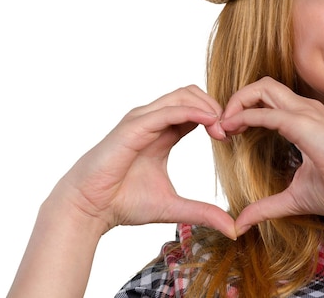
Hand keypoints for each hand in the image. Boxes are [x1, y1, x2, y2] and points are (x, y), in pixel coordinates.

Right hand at [51, 85, 235, 238]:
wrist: (89, 209)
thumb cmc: (123, 203)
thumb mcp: (173, 206)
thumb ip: (203, 212)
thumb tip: (233, 228)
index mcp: (163, 132)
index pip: (196, 109)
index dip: (218, 117)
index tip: (234, 136)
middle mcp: (153, 120)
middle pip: (193, 94)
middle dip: (217, 106)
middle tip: (232, 130)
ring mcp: (143, 120)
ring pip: (183, 95)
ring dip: (208, 106)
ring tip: (223, 128)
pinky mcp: (134, 126)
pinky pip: (168, 110)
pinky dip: (192, 111)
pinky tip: (210, 123)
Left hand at [219, 77, 323, 234]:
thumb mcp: (295, 197)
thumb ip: (266, 207)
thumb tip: (241, 223)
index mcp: (305, 119)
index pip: (269, 100)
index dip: (245, 110)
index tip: (228, 133)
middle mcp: (305, 109)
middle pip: (262, 85)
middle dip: (236, 99)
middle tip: (220, 126)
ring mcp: (305, 112)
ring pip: (262, 87)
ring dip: (237, 102)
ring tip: (223, 125)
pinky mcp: (303, 122)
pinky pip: (266, 111)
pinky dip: (243, 116)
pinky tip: (230, 130)